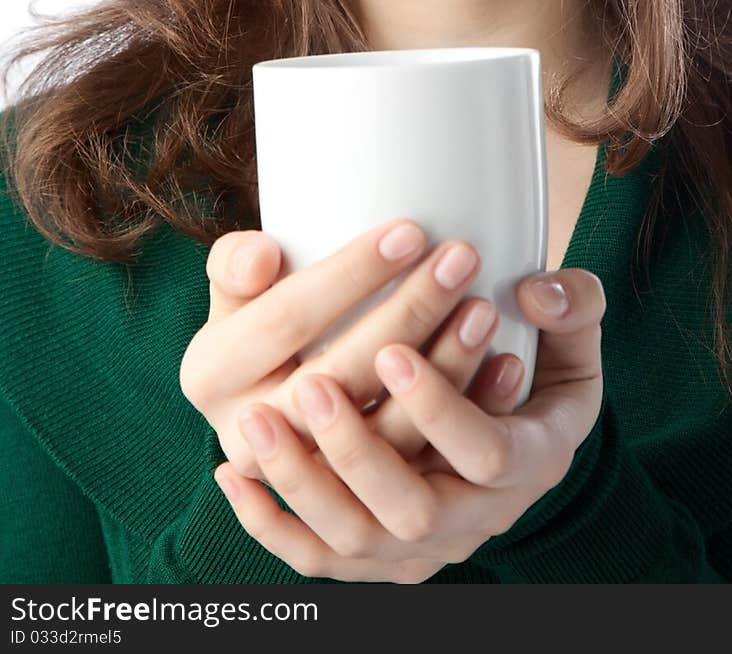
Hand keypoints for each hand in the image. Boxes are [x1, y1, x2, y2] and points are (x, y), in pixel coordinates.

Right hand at [180, 222, 523, 482]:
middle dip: (407, 315)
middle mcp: (250, 437)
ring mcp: (306, 480)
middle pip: (340, 377)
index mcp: (210, 373)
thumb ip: (235, 264)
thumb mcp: (237, 290)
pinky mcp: (364, 513)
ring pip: (386, 440)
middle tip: (462, 257)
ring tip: (484, 308)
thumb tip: (262, 256)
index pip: (285, 319)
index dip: (348, 275)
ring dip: (446, 372)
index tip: (410, 231)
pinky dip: (469, 422)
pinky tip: (507, 370)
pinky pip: (421, 480)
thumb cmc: (266, 322)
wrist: (273, 401)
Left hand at [213, 268, 605, 582]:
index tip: (394, 348)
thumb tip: (533, 290)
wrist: (518, 446)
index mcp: (532, 460)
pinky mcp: (376, 557)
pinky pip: (315, 561)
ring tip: (256, 419)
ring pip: (354, 539)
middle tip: (311, 385)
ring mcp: (422, 547)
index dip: (440, 407)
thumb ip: (576, 305)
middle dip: (358, 449)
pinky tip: (230, 474)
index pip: (487, 453)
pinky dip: (269, 524)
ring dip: (302, 482)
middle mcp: (476, 518)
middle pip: (412, 510)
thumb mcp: (576, 342)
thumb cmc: (543, 375)